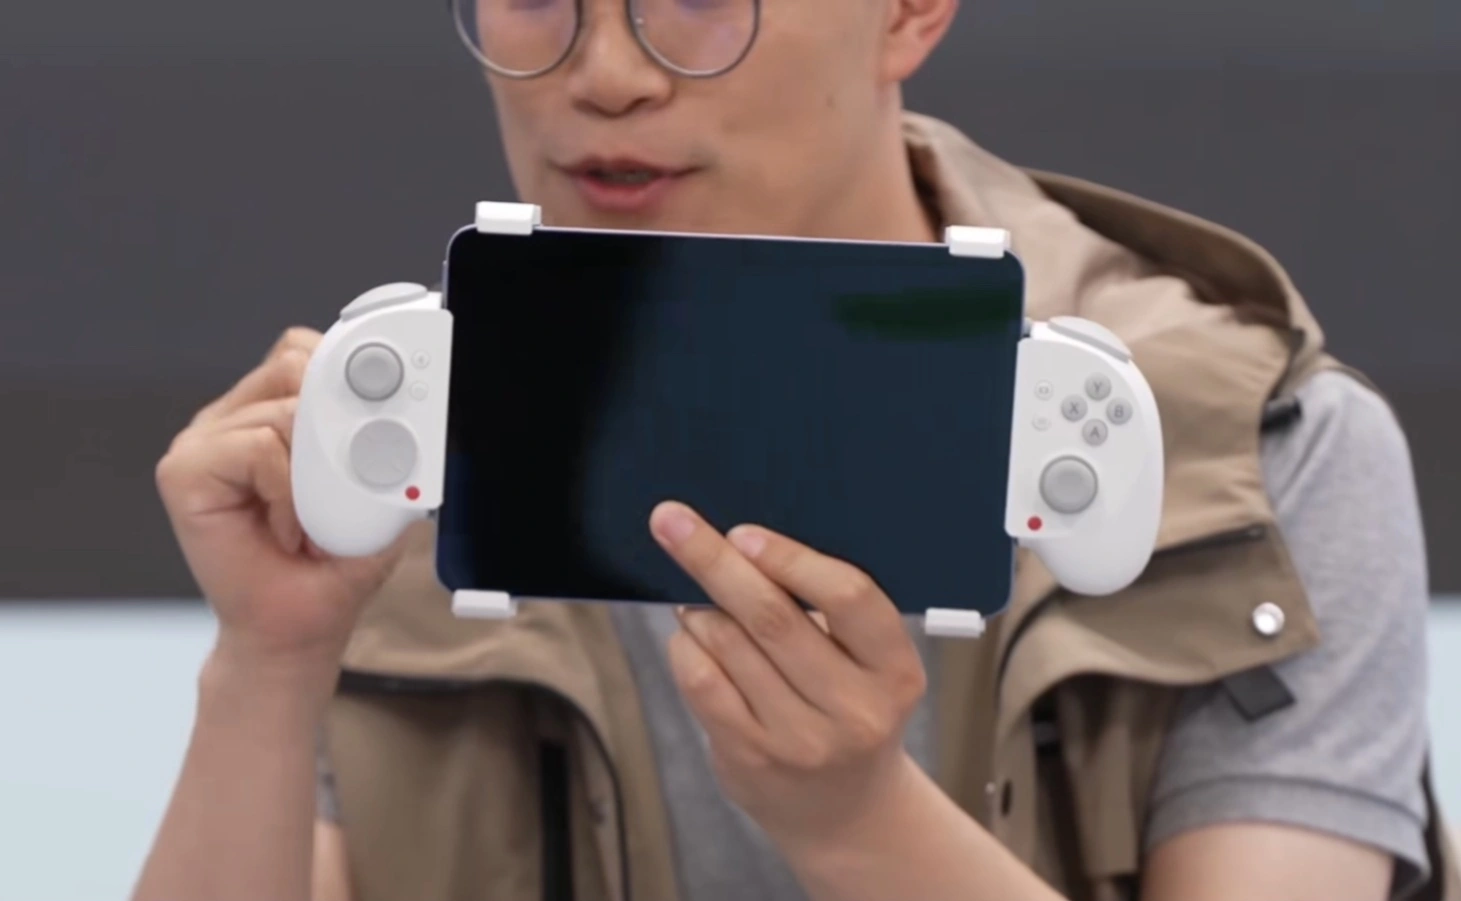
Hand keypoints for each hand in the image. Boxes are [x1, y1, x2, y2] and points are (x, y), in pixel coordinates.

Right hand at [156, 328, 404, 670]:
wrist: (295, 628)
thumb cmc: (332, 564)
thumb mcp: (374, 492)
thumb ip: (379, 443)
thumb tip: (400, 413)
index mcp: (268, 411)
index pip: (302, 353)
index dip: (343, 372)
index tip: (384, 405)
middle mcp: (231, 418)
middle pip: (293, 366)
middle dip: (335, 421)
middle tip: (344, 482)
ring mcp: (202, 441)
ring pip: (282, 412)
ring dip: (314, 475)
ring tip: (309, 522)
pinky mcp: (183, 470)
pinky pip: (256, 447)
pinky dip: (287, 491)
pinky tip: (287, 531)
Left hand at [649, 500, 928, 856]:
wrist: (845, 811)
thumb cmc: (849, 709)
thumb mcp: (867, 664)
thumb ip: (822, 611)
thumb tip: (738, 546)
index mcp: (894, 670)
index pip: (849, 596)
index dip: (791, 558)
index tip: (743, 533)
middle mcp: (853, 709)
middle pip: (773, 617)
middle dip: (714, 560)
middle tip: (671, 521)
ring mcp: (800, 740)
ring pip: (727, 645)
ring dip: (700, 610)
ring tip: (700, 603)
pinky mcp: (751, 759)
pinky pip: (700, 682)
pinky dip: (686, 647)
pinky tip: (693, 639)